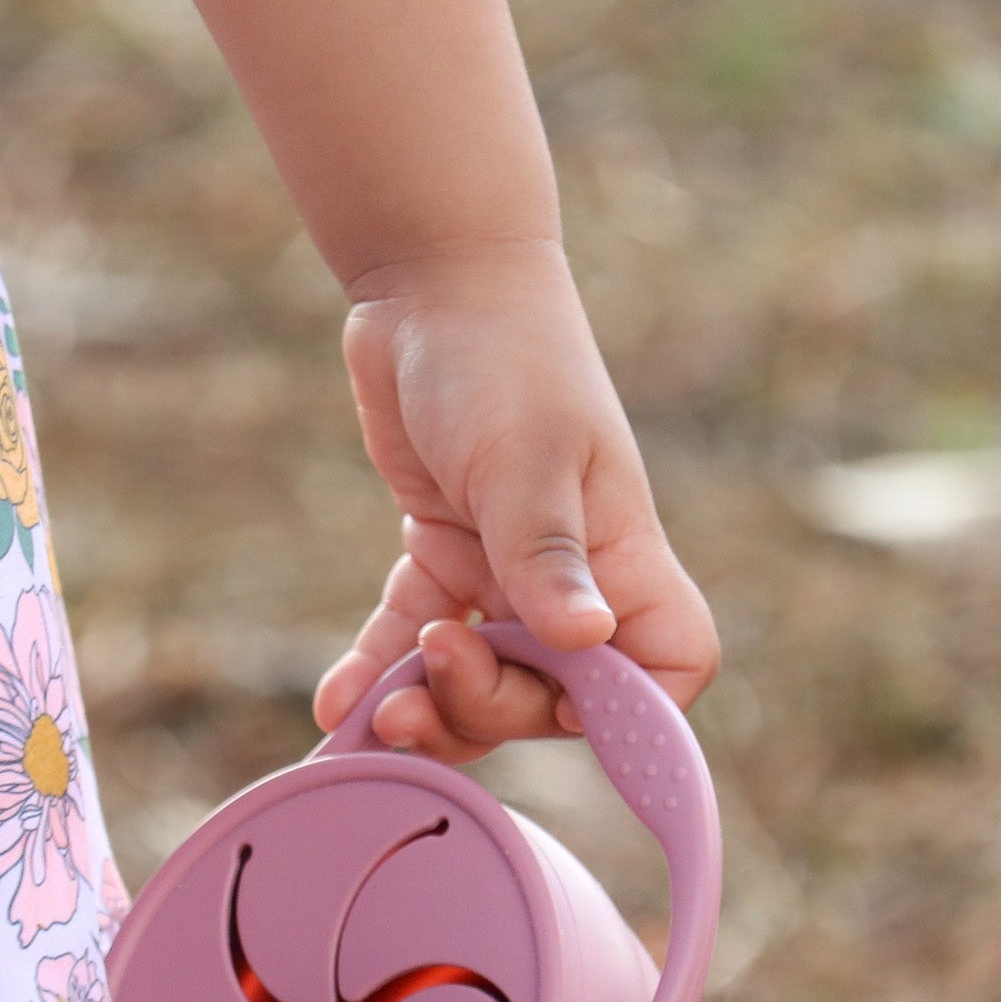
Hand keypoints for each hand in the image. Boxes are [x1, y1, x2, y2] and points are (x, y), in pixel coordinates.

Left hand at [312, 238, 719, 761]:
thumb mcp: (524, 458)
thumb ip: (548, 555)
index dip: (631, 718)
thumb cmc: (501, 356)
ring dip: (427, 707)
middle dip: (487, 706)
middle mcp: (569, 580)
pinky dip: (374, 673)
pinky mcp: (440, 558)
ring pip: (476, 682)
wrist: (431, 284)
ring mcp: (502, 575)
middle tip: (428, 671)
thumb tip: (586, 639)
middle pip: (549, 699)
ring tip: (372, 712)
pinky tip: (335, 703)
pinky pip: (408, 641)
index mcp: (622, 560)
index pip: (665, 670)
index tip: (563, 712)